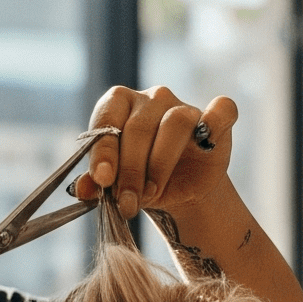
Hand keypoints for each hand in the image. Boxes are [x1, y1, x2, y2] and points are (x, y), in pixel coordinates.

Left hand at [73, 86, 237, 221]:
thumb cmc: (141, 181)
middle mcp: (152, 99)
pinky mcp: (217, 118)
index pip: (107, 116)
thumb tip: (81, 189)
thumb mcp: (115, 185)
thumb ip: (96, 183)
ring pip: (174, 124)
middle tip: (127, 202)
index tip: (102, 180)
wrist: (180, 193)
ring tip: (152, 193)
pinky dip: (214, 123)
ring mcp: (185, 106)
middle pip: (139, 127)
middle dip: (130, 170)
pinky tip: (205, 145)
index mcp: (120, 105)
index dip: (103, 149)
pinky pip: (221, 110)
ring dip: (160, 164)